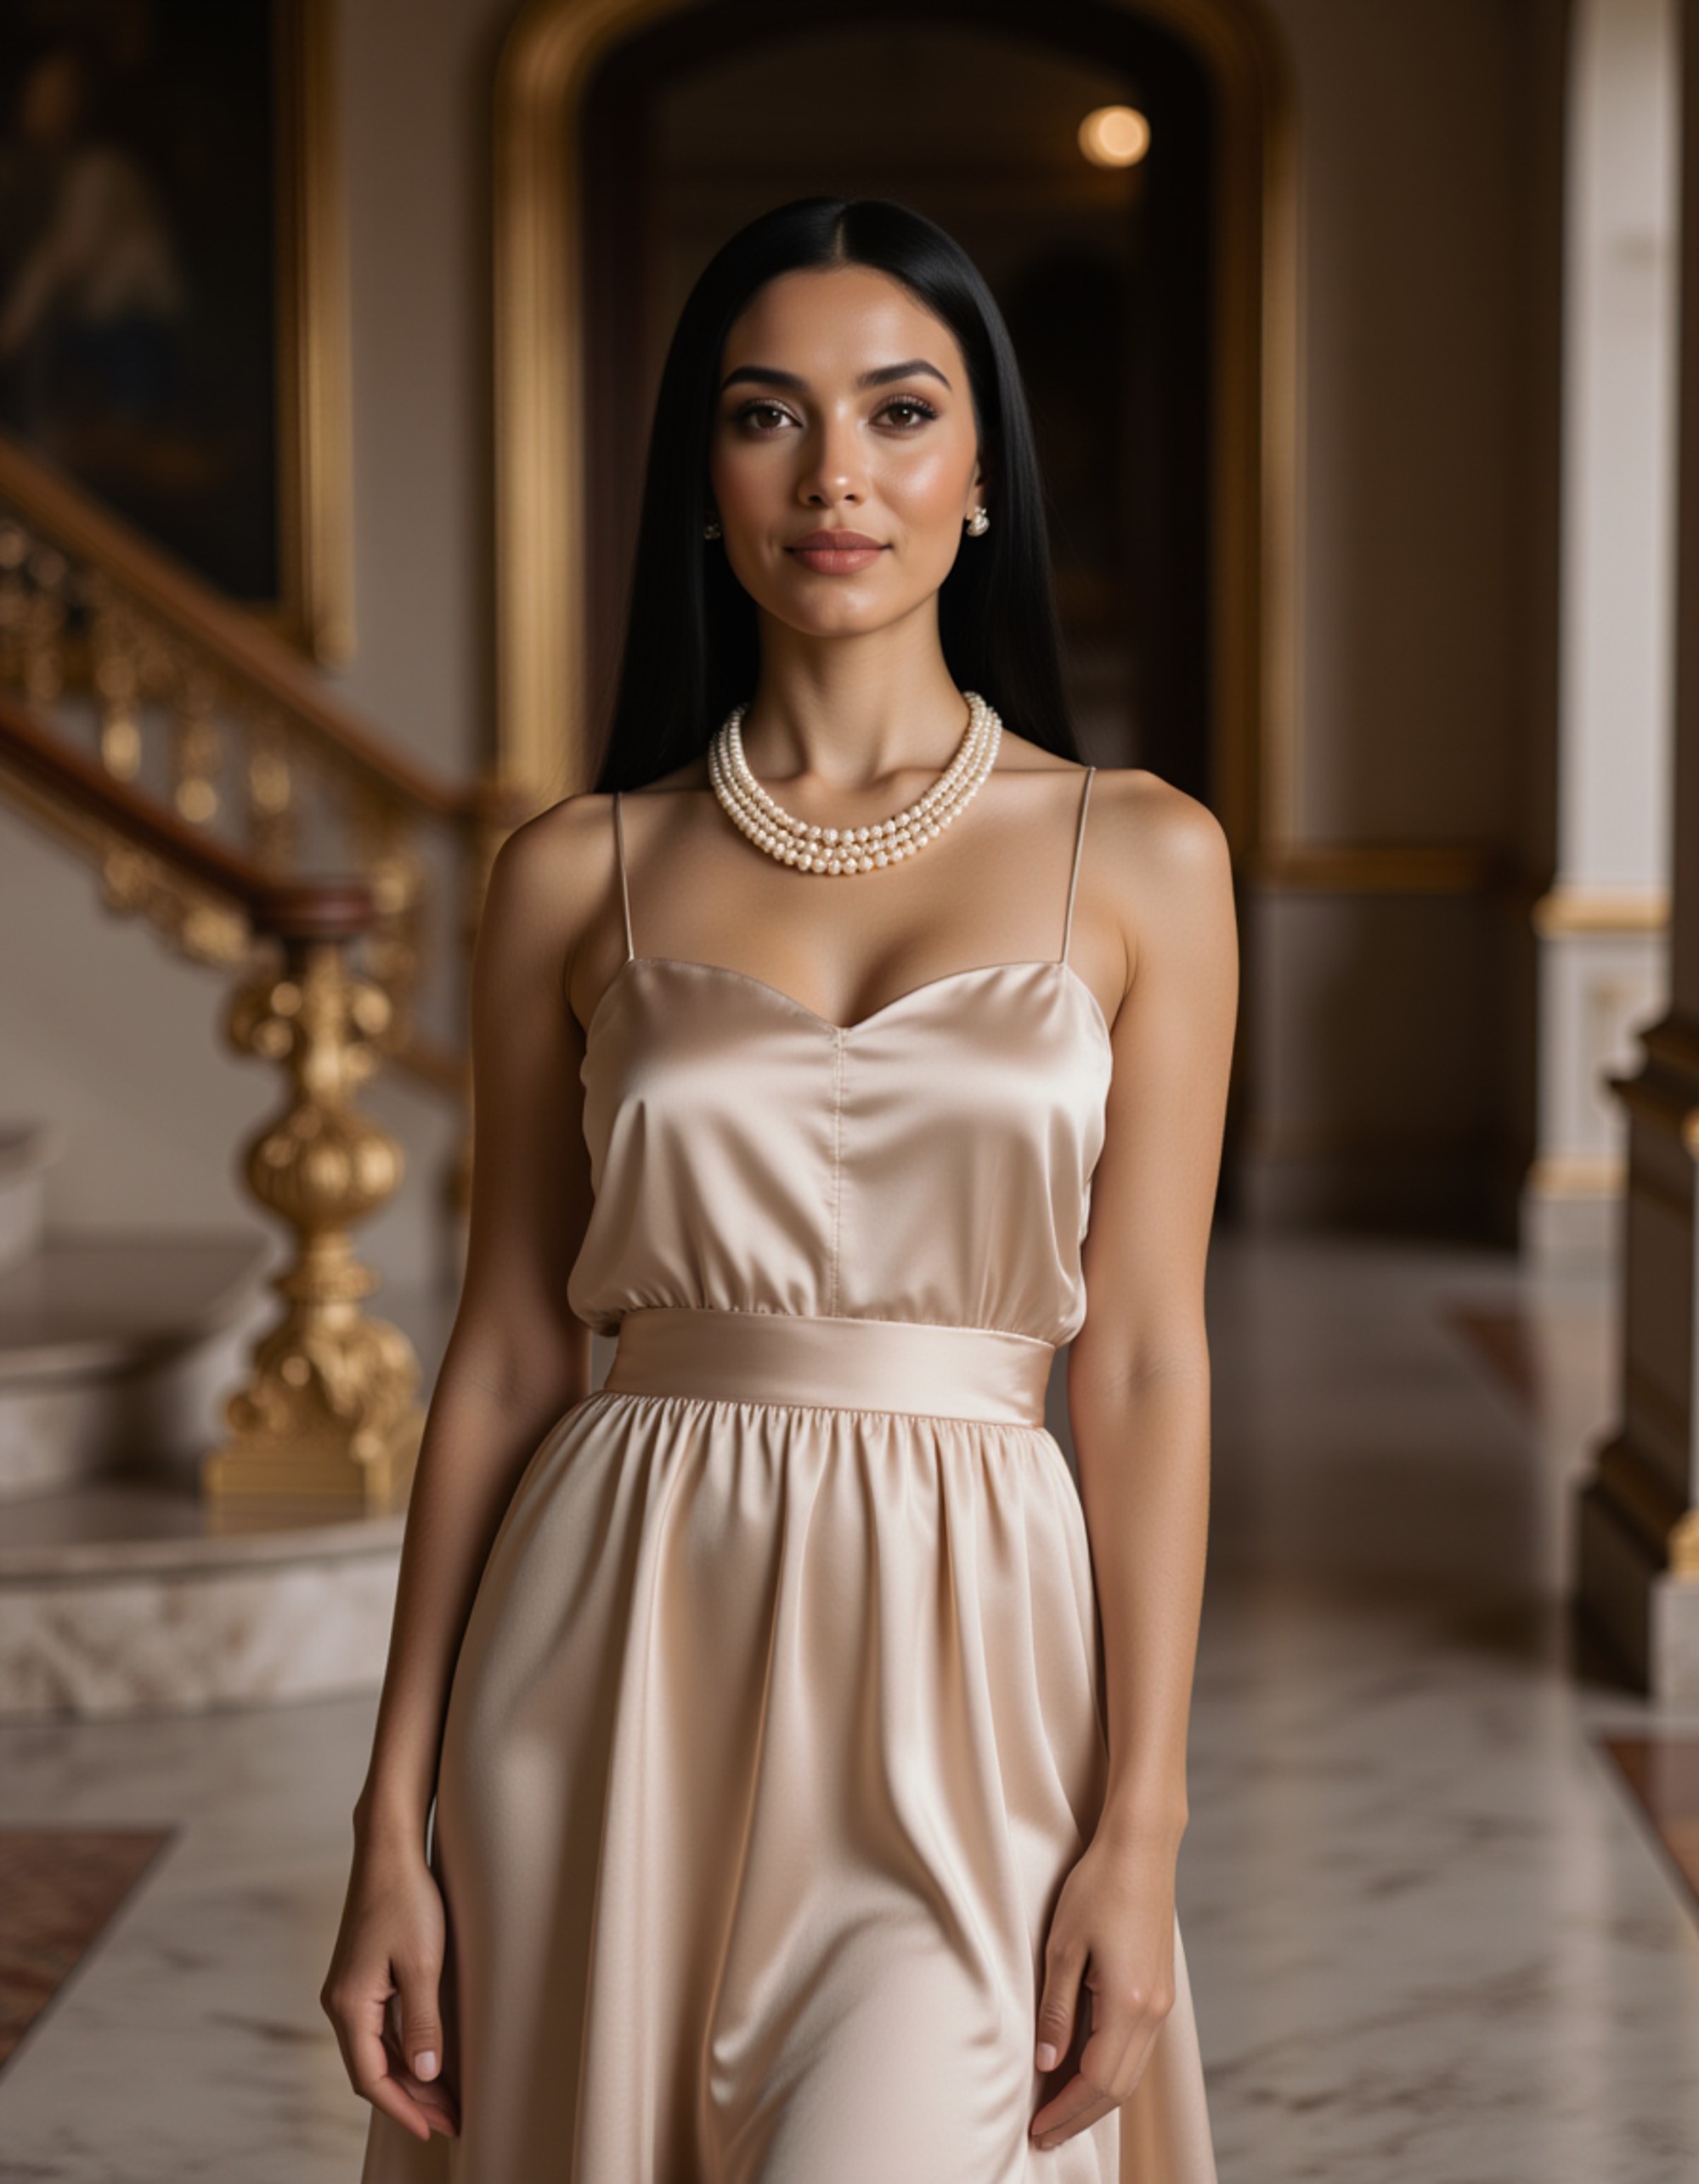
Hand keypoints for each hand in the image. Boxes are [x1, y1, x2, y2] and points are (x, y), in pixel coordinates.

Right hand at [321, 1828, 459, 2143]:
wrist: (389, 1847)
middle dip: (410, 2098)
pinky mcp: (360, 1975)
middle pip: (371, 2069)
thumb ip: (422, 2021)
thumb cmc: (407, 1898)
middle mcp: (340, 2002)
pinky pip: (377, 2027)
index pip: (372, 2077)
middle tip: (450, 2121)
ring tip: (445, 2098)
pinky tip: (425, 2056)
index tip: (436, 2129)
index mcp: (349, 2004)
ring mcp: (348, 1988)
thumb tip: (425, 2073)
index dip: (404, 2108)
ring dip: (407, 2075)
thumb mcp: (422, 1963)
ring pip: (374, 2049)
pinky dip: (401, 2049)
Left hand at [1028, 1821, 1178, 2151]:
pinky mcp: (1161, 1991)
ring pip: (1131, 2073)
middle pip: (1118, 2088)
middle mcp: (1154, 2012)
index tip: (1037, 2128)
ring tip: (1059, 2112)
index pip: (1097, 2081)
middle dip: (1080, 2116)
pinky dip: (1110, 2071)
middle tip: (1044, 2135)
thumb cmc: (1098, 1886)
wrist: (1142, 1848)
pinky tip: (1085, 2072)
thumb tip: (1046, 2062)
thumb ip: (1056, 2010)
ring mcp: (1162, 2003)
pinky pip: (1137, 2049)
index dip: (1065, 2110)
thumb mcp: (1063, 1946)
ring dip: (1096, 2098)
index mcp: (1129, 2004)